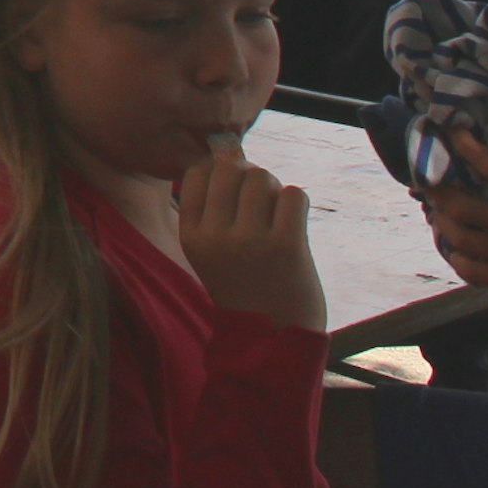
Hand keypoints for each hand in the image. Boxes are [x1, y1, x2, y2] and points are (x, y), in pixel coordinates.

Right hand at [178, 143, 324, 333]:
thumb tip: (229, 149)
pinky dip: (296, 203)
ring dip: (274, 190)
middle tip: (261, 204)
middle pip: (232, 170)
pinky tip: (294, 224)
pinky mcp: (287, 246)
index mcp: (192, 236)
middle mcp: (217, 236)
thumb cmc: (245, 287)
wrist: (274, 338)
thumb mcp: (212, 251)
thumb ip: (215, 207)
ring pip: (263, 178)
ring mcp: (252, 241)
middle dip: (250, 177)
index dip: (220, 173)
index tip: (234, 193)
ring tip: (277, 216)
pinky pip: (293, 195)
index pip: (198, 173)